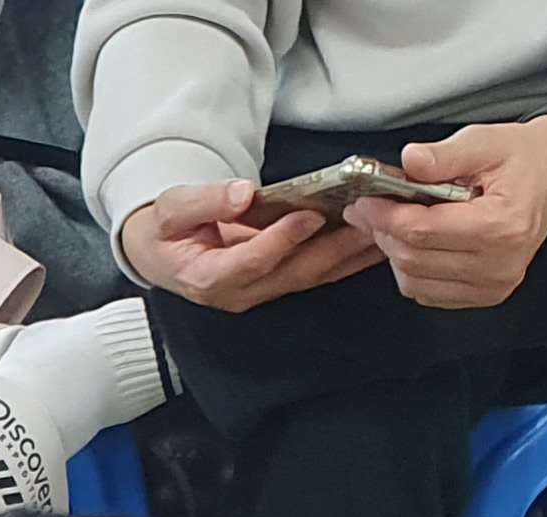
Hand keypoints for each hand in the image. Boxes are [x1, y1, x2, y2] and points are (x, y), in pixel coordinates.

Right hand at [121, 180, 386, 311]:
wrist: (159, 254)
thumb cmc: (162, 232)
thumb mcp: (168, 211)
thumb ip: (202, 203)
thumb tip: (241, 193)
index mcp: (208, 278)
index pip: (251, 261)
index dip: (281, 239)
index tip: (309, 214)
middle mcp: (240, 292)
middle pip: (296, 272)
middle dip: (337, 249)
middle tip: (370, 223)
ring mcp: (262, 291)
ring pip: (314, 275)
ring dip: (352, 254)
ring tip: (387, 228)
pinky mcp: (278, 282)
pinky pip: (318, 272)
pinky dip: (348, 255)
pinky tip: (376, 238)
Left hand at [348, 118, 546, 309]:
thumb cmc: (522, 156)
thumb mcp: (485, 141)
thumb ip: (444, 155)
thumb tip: (409, 160)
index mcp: (504, 225)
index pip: (423, 230)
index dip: (384, 216)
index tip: (363, 202)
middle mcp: (502, 263)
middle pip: (414, 258)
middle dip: (385, 232)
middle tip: (371, 209)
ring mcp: (495, 285)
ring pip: (415, 280)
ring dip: (396, 252)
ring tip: (397, 222)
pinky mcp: (486, 295)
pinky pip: (428, 292)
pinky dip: (412, 270)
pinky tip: (417, 242)